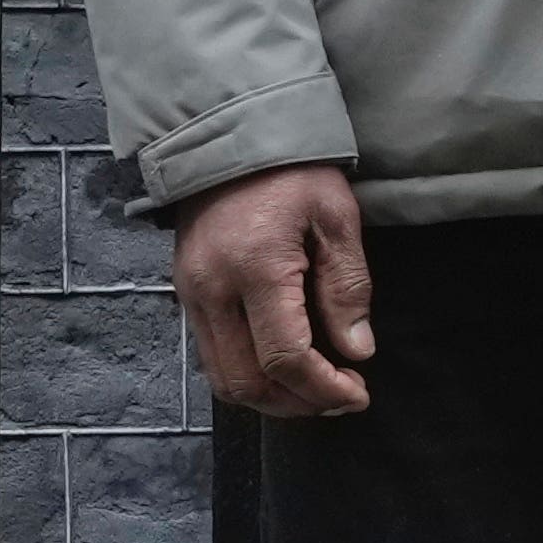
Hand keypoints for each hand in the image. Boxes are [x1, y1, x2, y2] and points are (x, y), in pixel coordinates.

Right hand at [174, 163, 374, 418]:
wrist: (229, 139)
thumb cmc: (292, 173)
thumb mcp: (337, 219)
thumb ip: (347, 288)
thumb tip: (357, 350)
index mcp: (255, 270)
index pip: (284, 357)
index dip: (323, 389)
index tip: (358, 396)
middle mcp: (211, 291)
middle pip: (245, 381)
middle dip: (297, 403)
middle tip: (341, 398)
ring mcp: (190, 295)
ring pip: (221, 377)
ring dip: (270, 397)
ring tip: (317, 390)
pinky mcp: (184, 294)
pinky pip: (211, 354)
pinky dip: (248, 374)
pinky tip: (285, 367)